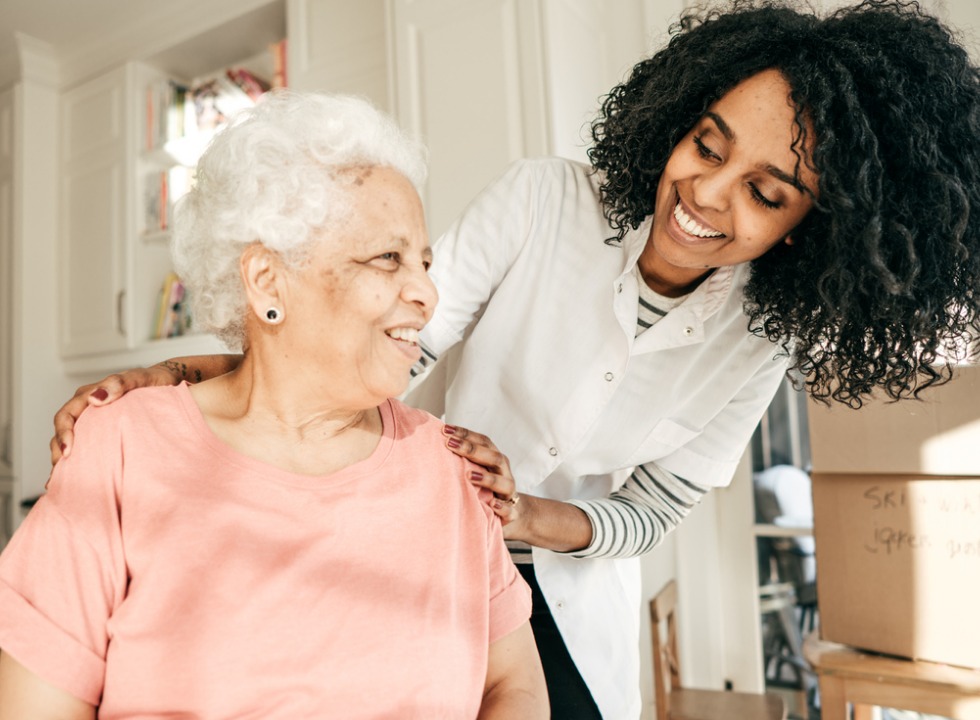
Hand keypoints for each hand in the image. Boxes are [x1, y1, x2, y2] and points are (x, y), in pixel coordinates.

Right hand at [50, 364, 181, 464]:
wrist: (168, 384)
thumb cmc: (152, 380)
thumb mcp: (138, 378)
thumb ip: (119, 383)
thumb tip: (96, 398)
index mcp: (88, 394)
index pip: (66, 415)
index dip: (63, 433)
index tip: (68, 451)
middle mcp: (86, 409)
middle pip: (63, 431)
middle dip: (58, 451)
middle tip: (61, 470)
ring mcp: (94, 421)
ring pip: (72, 440)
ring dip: (66, 459)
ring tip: (64, 479)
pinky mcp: (103, 432)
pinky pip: (87, 446)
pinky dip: (78, 461)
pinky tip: (75, 477)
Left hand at [443, 425, 525, 527]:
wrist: (509, 512)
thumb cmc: (485, 487)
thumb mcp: (477, 469)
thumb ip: (462, 458)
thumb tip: (433, 442)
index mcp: (495, 458)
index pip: (483, 441)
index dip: (465, 434)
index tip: (444, 429)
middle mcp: (504, 472)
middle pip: (493, 457)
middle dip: (471, 449)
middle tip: (450, 443)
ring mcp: (509, 492)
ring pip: (504, 482)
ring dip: (487, 478)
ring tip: (469, 475)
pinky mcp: (512, 512)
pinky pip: (510, 510)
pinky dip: (502, 507)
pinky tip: (493, 504)